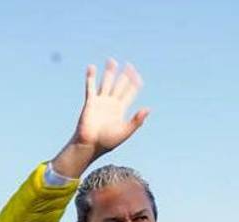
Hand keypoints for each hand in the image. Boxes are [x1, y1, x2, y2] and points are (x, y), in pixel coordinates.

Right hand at [52, 58, 149, 177]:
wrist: (91, 144)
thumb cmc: (108, 141)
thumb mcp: (126, 131)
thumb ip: (137, 120)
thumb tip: (148, 109)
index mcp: (121, 110)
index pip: (130, 93)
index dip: (134, 84)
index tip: (138, 75)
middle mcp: (111, 103)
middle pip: (120, 85)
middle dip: (124, 75)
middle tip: (129, 64)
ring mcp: (100, 102)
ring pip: (106, 83)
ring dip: (109, 72)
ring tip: (112, 60)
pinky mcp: (90, 102)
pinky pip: (90, 86)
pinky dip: (91, 77)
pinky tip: (92, 67)